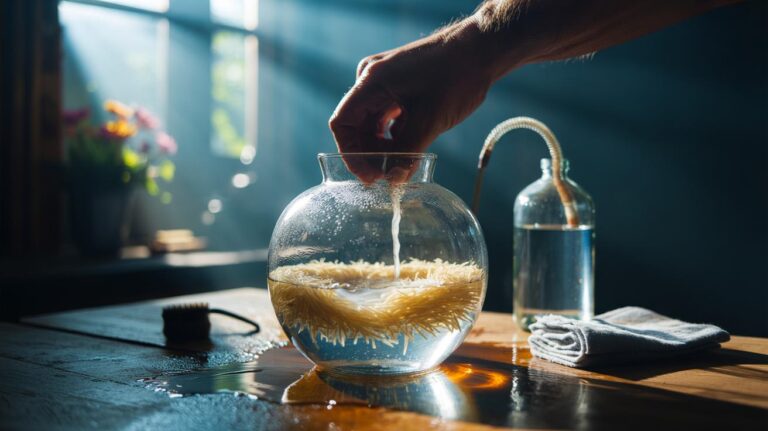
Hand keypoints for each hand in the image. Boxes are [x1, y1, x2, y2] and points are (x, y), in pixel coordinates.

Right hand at [329, 18, 497, 181]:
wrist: (481, 51)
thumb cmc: (456, 77)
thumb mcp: (429, 121)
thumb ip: (408, 153)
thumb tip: (393, 182)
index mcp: (371, 82)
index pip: (342, 124)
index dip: (351, 154)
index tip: (369, 176)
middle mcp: (372, 79)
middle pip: (356, 125)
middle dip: (368, 154)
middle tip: (386, 177)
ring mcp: (385, 81)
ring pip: (372, 123)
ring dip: (382, 147)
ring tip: (398, 167)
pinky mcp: (399, 86)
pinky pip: (386, 116)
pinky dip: (393, 135)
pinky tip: (407, 150)